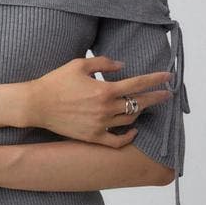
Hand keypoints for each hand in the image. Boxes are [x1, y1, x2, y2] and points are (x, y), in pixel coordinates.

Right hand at [26, 56, 172, 145]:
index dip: (155, 80)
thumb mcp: (79, 64)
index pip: (138, 84)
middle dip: (156, 97)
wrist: (37, 104)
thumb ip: (103, 63)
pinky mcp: (93, 137)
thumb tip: (122, 66)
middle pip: (138, 103)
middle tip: (167, 94)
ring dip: (140, 112)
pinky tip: (134, 130)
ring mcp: (100, 125)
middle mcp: (106, 109)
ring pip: (130, 120)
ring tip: (143, 106)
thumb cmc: (56, 81)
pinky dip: (128, 137)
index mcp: (104, 89)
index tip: (168, 77)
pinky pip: (117, 141)